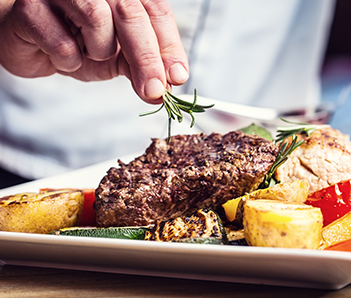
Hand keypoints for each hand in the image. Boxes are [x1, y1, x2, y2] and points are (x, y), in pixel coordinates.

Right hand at [0, 0, 187, 102]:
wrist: (27, 43)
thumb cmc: (77, 43)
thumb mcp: (118, 56)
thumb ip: (142, 65)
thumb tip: (166, 87)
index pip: (156, 10)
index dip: (170, 45)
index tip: (178, 77)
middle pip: (132, 13)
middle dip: (147, 58)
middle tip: (154, 91)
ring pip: (97, 18)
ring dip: (98, 51)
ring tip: (86, 53)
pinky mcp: (30, 5)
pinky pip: (61, 41)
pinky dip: (67, 60)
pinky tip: (60, 56)